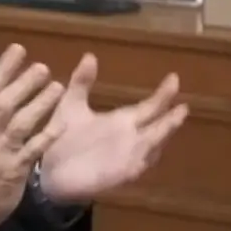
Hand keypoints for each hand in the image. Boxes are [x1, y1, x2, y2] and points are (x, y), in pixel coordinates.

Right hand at [0, 44, 64, 230]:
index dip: (4, 68)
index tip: (19, 49)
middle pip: (4, 103)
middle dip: (23, 83)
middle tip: (43, 67)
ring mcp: (1, 151)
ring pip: (19, 124)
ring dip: (39, 105)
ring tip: (58, 88)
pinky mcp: (14, 170)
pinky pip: (32, 151)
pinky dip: (45, 137)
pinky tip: (62, 125)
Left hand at [37, 55, 189, 202]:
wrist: (46, 171)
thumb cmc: (61, 138)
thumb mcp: (72, 105)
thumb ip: (82, 83)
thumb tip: (90, 55)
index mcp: (121, 121)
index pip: (149, 107)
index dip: (163, 95)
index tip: (174, 78)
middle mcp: (130, 139)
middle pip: (158, 127)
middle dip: (171, 117)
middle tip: (184, 105)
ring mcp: (127, 157)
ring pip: (153, 145)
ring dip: (163, 134)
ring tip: (174, 122)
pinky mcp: (118, 174)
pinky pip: (137, 166)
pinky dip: (145, 157)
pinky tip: (153, 149)